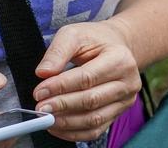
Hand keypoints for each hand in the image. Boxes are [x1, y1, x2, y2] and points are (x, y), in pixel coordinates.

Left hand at [33, 21, 142, 141]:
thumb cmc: (94, 40)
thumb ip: (58, 51)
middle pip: (91, 100)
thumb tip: (43, 73)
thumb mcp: (74, 34)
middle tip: (41, 108)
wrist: (116, 46)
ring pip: (94, 119)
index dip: (61, 87)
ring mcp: (125, 100)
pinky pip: (96, 130)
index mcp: (120, 58)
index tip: (40, 92)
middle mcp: (128, 81)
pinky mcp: (118, 113)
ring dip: (67, 122)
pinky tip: (57, 127)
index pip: (87, 78)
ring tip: (47, 118)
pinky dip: (74, 133)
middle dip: (62, 105)